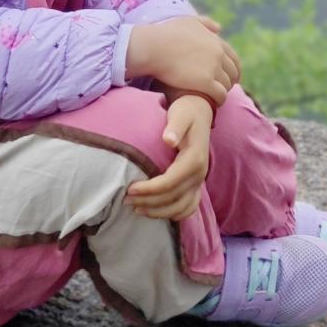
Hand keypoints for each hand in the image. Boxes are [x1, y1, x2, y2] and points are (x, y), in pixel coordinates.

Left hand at [124, 94, 212, 221]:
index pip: (171, 182)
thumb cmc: (186, 112)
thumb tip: (168, 140)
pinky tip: (156, 212)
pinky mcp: (197, 184)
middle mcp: (200, 174)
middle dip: (148, 202)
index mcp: (195, 159)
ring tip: (137, 208)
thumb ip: (175, 126)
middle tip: (126, 200)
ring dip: (158, 212)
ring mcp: (200, 181)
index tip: (130, 188)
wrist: (200, 112)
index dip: (150, 189)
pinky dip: (174, 214)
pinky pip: (189, 207)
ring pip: (181, 207)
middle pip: (173, 198)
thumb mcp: (181, 114)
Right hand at [125, 15, 240, 105]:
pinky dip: (219, 101)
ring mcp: (213, 68)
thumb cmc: (165, 34)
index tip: (229, 78)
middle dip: (230, 82)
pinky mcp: (205, 82)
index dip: (233, 70)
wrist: (154, 47)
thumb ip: (205, 23)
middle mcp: (218, 54)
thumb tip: (219, 29)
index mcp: (216, 41)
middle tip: (221, 90)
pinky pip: (220, 95)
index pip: (234, 59)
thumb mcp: (188, 22)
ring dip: (223, 93)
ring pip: (227, 85)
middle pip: (233, 73)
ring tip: (214, 98)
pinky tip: (212, 104)